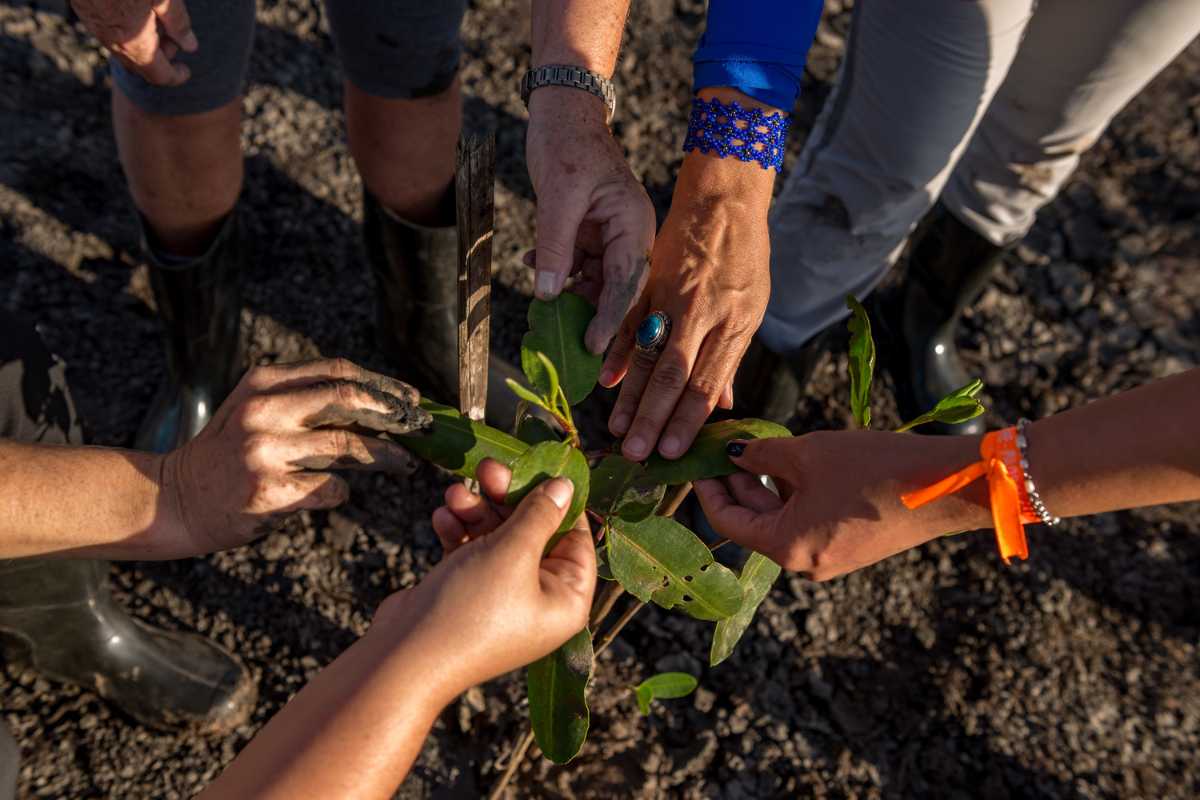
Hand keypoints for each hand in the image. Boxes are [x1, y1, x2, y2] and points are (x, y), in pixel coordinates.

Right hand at [71, 0, 196, 85]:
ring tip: (158, 19)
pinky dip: (126, 31)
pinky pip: (109, 32)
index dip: (176, 76)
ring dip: (143, 43)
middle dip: (160, 58)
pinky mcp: (84, 11)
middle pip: (140, 65)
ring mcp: (94, 26)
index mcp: (136, 43)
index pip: (159, 75)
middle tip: (174, 37)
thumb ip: (178, 22)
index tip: (186, 69)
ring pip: (123, 48)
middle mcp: (113, 41)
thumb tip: (190, 46)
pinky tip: (136, 10)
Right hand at [161, 358, 426, 554]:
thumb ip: (305, 401)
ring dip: (386, 456)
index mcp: (264, 382)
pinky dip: (342, 491)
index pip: (338, 371)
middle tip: (419, 428)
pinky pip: (330, 488)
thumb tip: (381, 405)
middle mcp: (263, 409)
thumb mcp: (256, 410)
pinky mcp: (269, 491)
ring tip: (406, 464)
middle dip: (393, 413)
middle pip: (348, 398)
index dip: (382, 385)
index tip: (411, 399)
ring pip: (347, 446)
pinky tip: (337, 492)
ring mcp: (264, 450)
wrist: (174, 499)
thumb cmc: (229, 455)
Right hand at [376, 459, 594, 696]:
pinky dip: (459, 533)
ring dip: (476, 512)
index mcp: (566, 599)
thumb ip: (539, 515)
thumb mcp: (512, 553)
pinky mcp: (466, 593)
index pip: (576, 539)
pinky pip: (471, 553)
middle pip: (533, 533)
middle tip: (487, 468)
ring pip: (497, 538)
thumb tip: (566, 485)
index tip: (542, 465)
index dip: (560, 501)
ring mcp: (500, 597)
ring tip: (454, 494)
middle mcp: (538, 599)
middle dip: (507, 499)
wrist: (404, 658)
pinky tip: (442, 518)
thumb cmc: (471, 609)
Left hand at [525, 87, 655, 353]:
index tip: (592, 346)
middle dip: (590, 315)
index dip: (609, 318)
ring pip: (593, 281)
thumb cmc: (566, 143)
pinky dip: (555, 271)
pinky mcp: (589, 233)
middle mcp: (627, 235)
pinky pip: (575, 265)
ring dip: (567, 294)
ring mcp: (608, 235)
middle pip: (614, 288)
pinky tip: (533, 264)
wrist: (561, 112)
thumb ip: (556, 247)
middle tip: (569, 348)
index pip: (626, 282)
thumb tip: (549, 295)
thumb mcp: (558, 196)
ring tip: (542, 308)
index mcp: (634, 224)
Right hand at [602, 151, 772, 461]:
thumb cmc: (744, 256)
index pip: (708, 382)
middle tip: (637, 454)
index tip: (672, 451)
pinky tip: (607, 379)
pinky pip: (629, 322)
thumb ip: (730, 356)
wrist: (723, 199)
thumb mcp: (752, 307)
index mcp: (734, 324)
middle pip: (674, 376)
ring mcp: (674, 295)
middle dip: (654, 420)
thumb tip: (723, 407)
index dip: (688, 420)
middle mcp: (704, 313)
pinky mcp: (650, 279)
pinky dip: (616, 352)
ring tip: (618, 429)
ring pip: (648, 353)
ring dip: (631, 396)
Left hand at [694, 432, 991, 580]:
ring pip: (781, 522)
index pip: (728, 521)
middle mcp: (804, 564)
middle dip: (737, 484)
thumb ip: (762, 456)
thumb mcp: (808, 454)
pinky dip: (794, 497)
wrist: (947, 486)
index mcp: (786, 547)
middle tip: (725, 445)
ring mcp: (829, 560)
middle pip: (753, 523)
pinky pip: (807, 524)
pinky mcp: (850, 549)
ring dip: (766, 488)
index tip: (700, 459)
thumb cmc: (874, 469)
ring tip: (759, 447)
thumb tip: (733, 454)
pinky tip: (794, 464)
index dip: (709, 488)